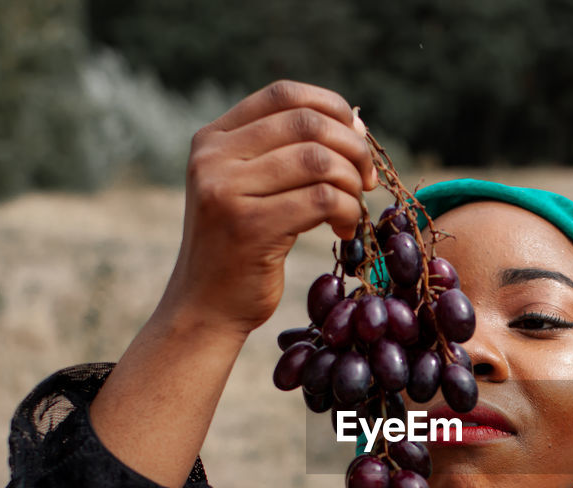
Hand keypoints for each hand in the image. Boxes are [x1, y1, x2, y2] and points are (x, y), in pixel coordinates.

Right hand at [158, 80, 377, 340]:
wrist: (205, 308)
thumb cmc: (239, 249)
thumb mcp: (249, 188)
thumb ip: (285, 152)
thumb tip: (354, 119)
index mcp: (213, 138)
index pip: (284, 95)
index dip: (331, 107)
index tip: (358, 137)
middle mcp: (213, 157)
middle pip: (308, 124)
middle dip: (353, 149)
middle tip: (367, 181)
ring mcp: (227, 190)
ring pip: (319, 161)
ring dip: (351, 184)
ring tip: (352, 210)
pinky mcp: (249, 227)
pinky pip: (322, 199)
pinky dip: (347, 212)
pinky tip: (344, 231)